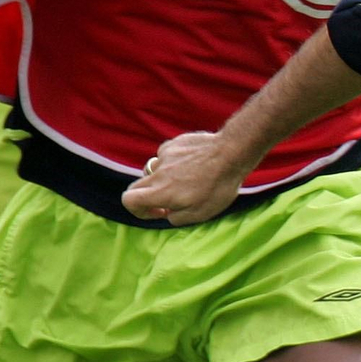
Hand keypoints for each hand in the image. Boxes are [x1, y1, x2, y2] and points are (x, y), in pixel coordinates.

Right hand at [120, 131, 243, 224]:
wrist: (231, 154)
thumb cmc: (218, 187)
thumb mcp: (200, 214)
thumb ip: (177, 218)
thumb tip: (169, 214)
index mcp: (161, 191)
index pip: (129, 200)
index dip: (139, 211)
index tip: (159, 212)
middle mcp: (158, 172)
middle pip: (137, 185)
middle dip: (148, 196)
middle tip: (170, 200)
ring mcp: (165, 155)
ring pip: (153, 170)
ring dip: (163, 179)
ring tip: (186, 180)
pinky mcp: (174, 143)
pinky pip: (166, 156)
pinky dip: (173, 163)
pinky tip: (192, 164)